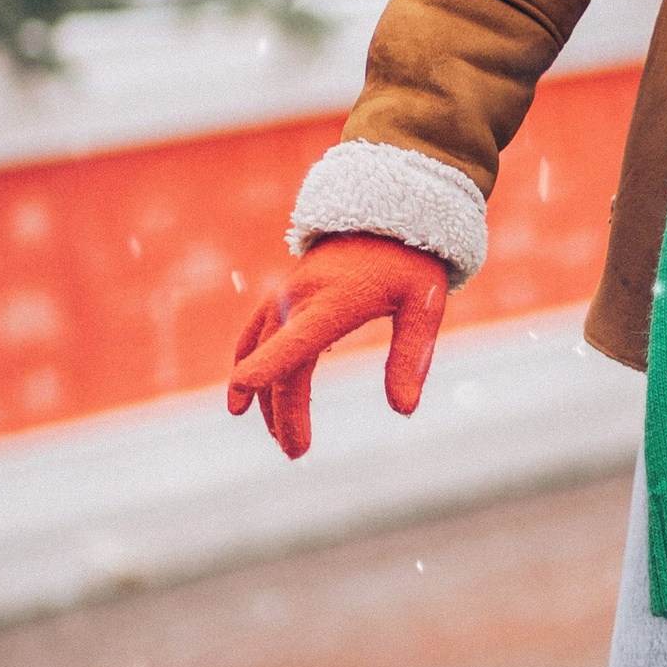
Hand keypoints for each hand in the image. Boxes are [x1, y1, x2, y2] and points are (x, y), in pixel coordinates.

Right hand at [226, 232, 448, 461]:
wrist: (386, 213)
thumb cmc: (410, 264)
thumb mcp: (424, 307)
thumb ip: (412, 356)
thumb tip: (403, 411)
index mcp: (337, 300)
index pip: (300, 338)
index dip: (271, 362)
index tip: (243, 387)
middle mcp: (302, 297)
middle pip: (281, 361)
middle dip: (283, 411)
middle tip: (297, 453)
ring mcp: (287, 295)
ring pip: (262, 351)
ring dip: (266, 396)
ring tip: (282, 438)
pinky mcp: (284, 296)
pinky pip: (257, 334)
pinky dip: (250, 363)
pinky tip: (247, 396)